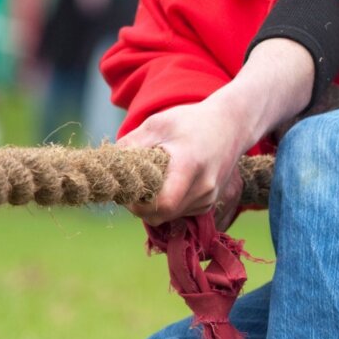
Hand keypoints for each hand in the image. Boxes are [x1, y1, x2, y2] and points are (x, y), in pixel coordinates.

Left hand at [118, 38, 314, 228]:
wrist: (231, 125)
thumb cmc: (190, 121)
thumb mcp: (157, 124)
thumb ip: (131, 145)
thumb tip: (108, 167)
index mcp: (189, 165)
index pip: (162, 204)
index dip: (138, 205)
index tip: (127, 192)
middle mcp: (204, 187)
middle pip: (162, 215)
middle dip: (141, 207)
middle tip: (133, 188)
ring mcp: (209, 197)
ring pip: (170, 217)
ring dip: (154, 206)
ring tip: (152, 181)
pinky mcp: (210, 203)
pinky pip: (180, 213)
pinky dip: (168, 205)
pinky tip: (168, 184)